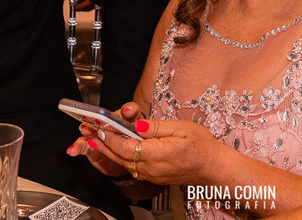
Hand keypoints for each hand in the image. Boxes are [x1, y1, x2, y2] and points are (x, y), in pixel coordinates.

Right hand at [66, 102, 142, 177]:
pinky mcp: (91, 145)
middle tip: (97, 117)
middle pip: (107, 119)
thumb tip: (143, 128)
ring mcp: (101, 133)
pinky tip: (73, 150)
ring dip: (89, 130)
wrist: (127, 160)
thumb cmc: (138, 146)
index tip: (129, 111)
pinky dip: (78, 147)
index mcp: (130, 119)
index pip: (131, 111)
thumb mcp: (145, 140)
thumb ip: (148, 132)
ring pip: (94, 130)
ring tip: (84, 129)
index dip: (130, 110)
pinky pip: (84, 145)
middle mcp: (113, 124)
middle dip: (102, 118)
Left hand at [83, 116, 228, 186]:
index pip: (125, 146)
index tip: (99, 127)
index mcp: (156, 155)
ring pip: (123, 163)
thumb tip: (137, 125)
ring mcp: (151, 174)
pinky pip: (131, 167)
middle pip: (119, 157)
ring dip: (108, 151)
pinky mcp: (153, 176)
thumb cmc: (202, 148)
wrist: (213, 169)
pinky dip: (120, 157)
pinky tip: (115, 150)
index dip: (110, 137)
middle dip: (102, 144)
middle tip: (88, 132)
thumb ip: (156, 127)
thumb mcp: (181, 128)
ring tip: (96, 139)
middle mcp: (150, 168)